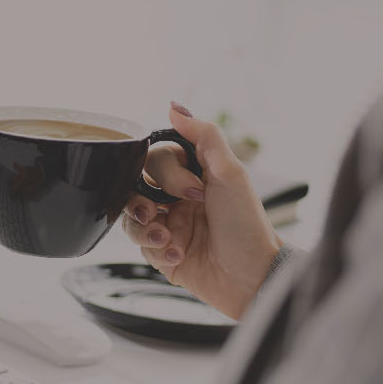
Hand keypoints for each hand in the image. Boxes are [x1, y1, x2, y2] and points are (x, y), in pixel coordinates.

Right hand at [121, 102, 281, 318]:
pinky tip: (177, 255)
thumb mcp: (230, 173)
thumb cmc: (247, 226)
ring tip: (166, 239)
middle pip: (134, 188)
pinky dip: (156, 251)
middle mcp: (178, 199)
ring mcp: (169, 226)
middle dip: (140, 202)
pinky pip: (139, 247)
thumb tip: (174, 105)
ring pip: (130, 219)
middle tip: (158, 213)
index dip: (165, 174)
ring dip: (144, 229)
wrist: (251, 278)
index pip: (155, 161)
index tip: (192, 190)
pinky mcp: (163, 254)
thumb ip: (203, 135)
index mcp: (194, 176)